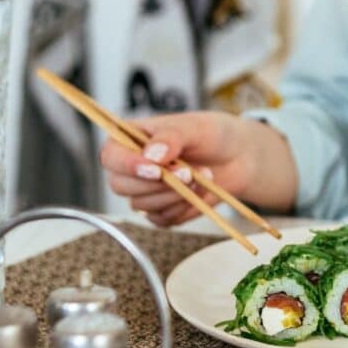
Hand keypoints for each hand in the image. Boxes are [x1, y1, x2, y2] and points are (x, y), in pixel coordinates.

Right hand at [100, 111, 257, 226]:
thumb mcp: (193, 127)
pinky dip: (183, 209)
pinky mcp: (159, 210)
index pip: (111, 156)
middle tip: (189, 172)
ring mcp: (143, 191)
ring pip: (143, 205)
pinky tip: (200, 192)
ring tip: (202, 177)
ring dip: (175, 195)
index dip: (128, 165)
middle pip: (121, 186)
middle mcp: (130, 166)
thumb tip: (151, 154)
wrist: (237, 157)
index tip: (156, 169)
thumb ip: (171, 137)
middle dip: (158, 183)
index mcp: (130, 138)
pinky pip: (161, 220)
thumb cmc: (210, 135)